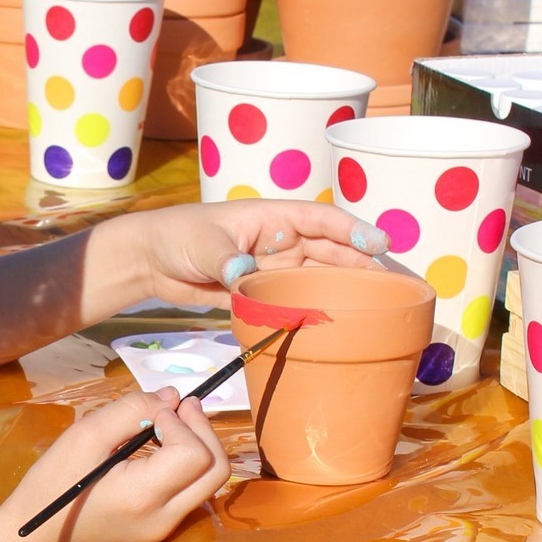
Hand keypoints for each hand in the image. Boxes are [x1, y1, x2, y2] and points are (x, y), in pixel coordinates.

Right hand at [0, 387, 231, 541]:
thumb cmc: (52, 486)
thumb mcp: (84, 436)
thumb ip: (131, 410)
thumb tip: (170, 397)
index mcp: (144, 495)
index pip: (195, 453)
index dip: (181, 423)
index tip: (152, 411)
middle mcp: (165, 516)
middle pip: (216, 469)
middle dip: (203, 430)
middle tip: (178, 406)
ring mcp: (165, 526)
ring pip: (209, 481)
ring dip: (198, 444)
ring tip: (169, 422)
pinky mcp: (160, 527)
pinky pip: (191, 490)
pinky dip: (186, 462)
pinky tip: (160, 446)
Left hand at [130, 199, 389, 309]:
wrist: (149, 259)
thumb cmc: (176, 237)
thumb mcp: (202, 244)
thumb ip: (224, 258)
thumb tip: (243, 272)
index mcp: (270, 218)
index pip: (320, 220)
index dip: (352, 230)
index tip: (380, 244)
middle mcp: (277, 241)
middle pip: (327, 250)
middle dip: (359, 263)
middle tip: (392, 284)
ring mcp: (269, 266)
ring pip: (314, 276)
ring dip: (340, 288)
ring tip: (372, 306)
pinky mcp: (257, 290)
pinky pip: (290, 298)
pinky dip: (309, 307)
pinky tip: (329, 323)